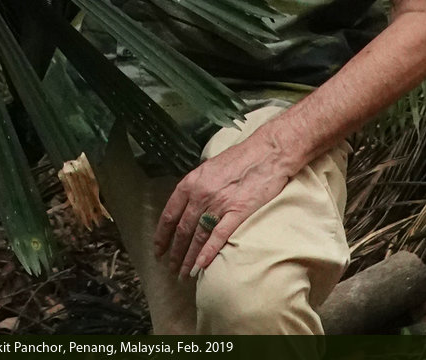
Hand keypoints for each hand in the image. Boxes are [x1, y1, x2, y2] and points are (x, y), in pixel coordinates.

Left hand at [154, 128, 293, 277]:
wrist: (267, 152)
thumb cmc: (239, 158)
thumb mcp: (209, 168)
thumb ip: (197, 187)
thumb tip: (187, 205)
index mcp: (192, 182)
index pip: (170, 213)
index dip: (162, 234)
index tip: (158, 249)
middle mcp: (201, 194)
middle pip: (183, 229)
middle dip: (175, 251)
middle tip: (171, 268)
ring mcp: (219, 204)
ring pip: (198, 236)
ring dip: (189, 257)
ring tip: (184, 273)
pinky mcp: (238, 212)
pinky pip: (219, 236)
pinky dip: (208, 253)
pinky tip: (201, 266)